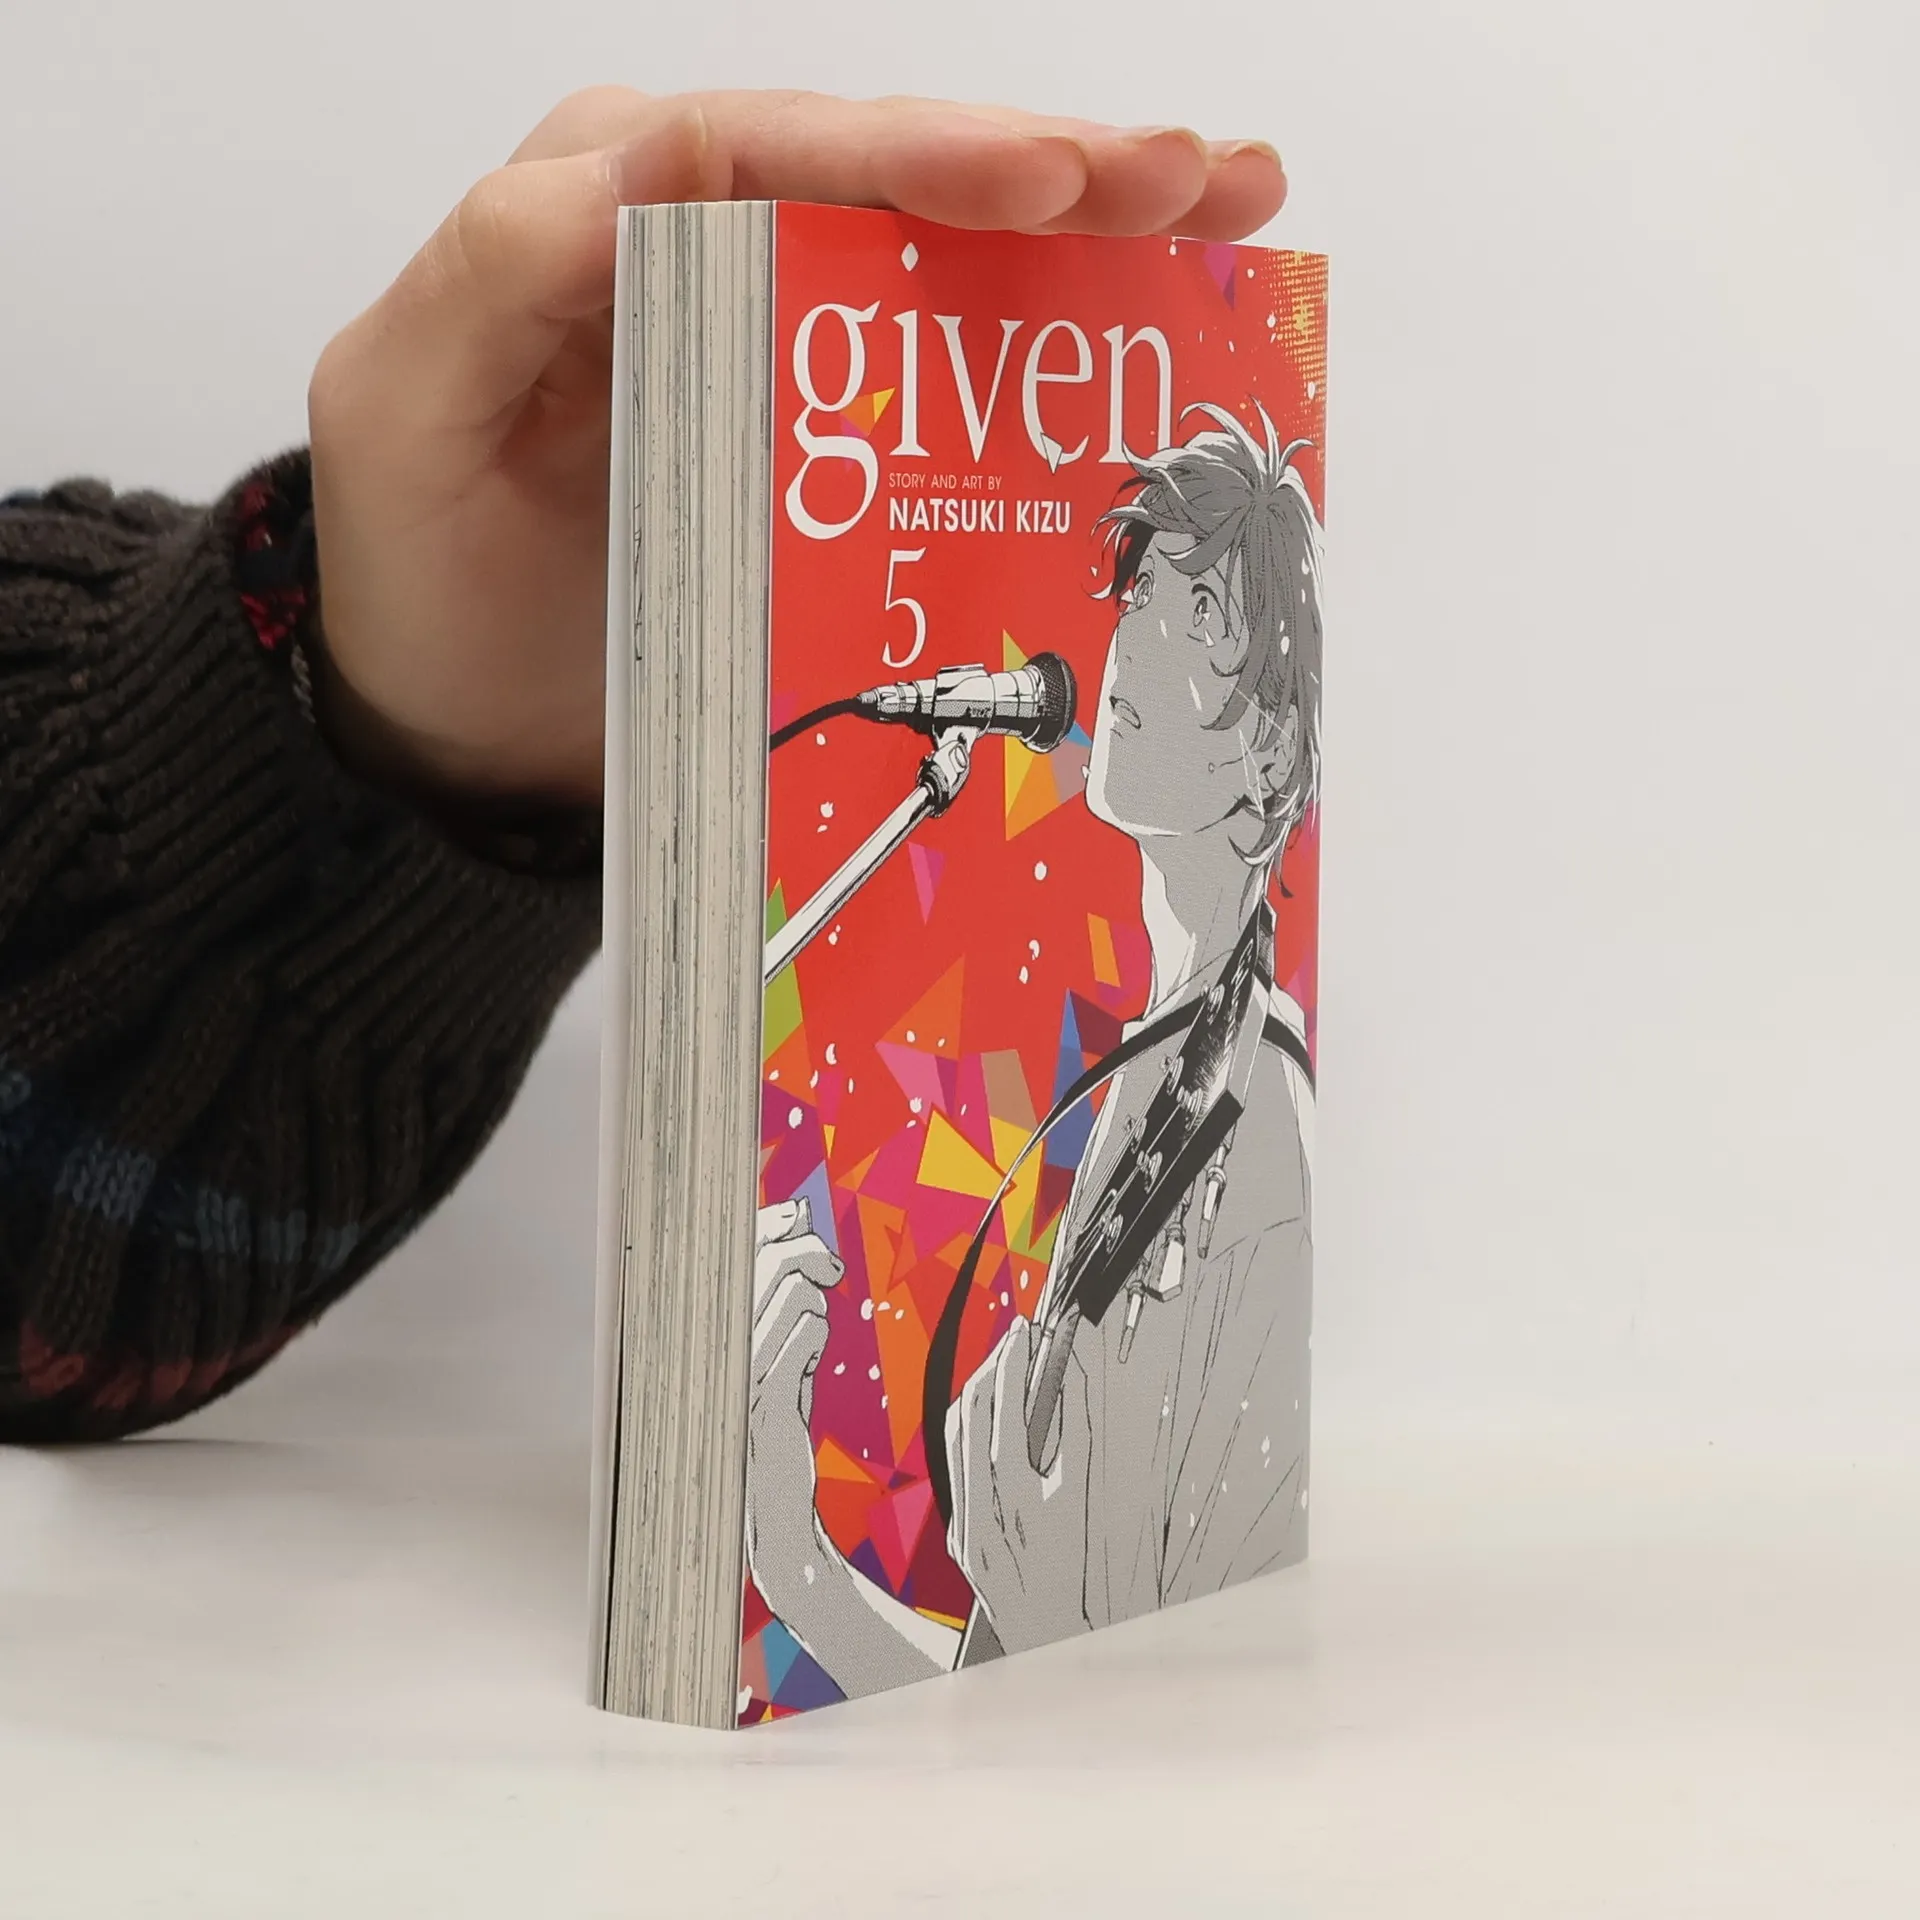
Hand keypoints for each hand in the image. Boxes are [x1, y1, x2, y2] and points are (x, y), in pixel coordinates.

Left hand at [306, 88, 1288, 807]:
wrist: (460, 718)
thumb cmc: (422, 568)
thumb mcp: (406, 406)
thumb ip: (497, 277)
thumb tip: (633, 189)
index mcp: (605, 209)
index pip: (770, 146)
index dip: (916, 151)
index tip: (1045, 181)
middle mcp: (708, 244)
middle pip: (891, 175)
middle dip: (1053, 167)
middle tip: (1193, 180)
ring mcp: (783, 337)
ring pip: (946, 251)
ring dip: (1092, 228)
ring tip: (1222, 208)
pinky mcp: (832, 432)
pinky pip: (954, 364)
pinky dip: (1058, 340)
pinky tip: (1155, 321)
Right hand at [743, 1197, 844, 1616]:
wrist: (772, 1515)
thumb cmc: (775, 1427)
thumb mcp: (776, 1350)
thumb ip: (781, 1289)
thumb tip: (797, 1216)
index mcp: (702, 1334)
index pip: (729, 1253)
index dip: (768, 1225)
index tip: (799, 1219)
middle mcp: (708, 1351)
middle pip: (763, 1263)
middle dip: (805, 1252)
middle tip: (830, 1269)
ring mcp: (733, 1375)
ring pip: (790, 1294)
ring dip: (813, 1305)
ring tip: (812, 1334)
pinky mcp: (762, 1402)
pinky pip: (805, 1333)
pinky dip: (815, 1335)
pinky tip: (810, 1359)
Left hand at [946, 1311, 1094, 1653]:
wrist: (1059, 1643)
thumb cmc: (1089, 1573)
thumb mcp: (1090, 1498)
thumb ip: (1081, 1432)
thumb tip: (1072, 1372)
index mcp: (1021, 1508)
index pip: (1007, 1415)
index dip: (1014, 1366)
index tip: (1027, 1334)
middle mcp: (983, 1519)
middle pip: (973, 1420)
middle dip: (992, 1370)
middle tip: (1015, 1340)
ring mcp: (964, 1531)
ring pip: (956, 1440)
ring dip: (978, 1396)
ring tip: (1004, 1368)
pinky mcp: (959, 1541)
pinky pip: (956, 1470)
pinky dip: (972, 1433)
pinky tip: (992, 1417)